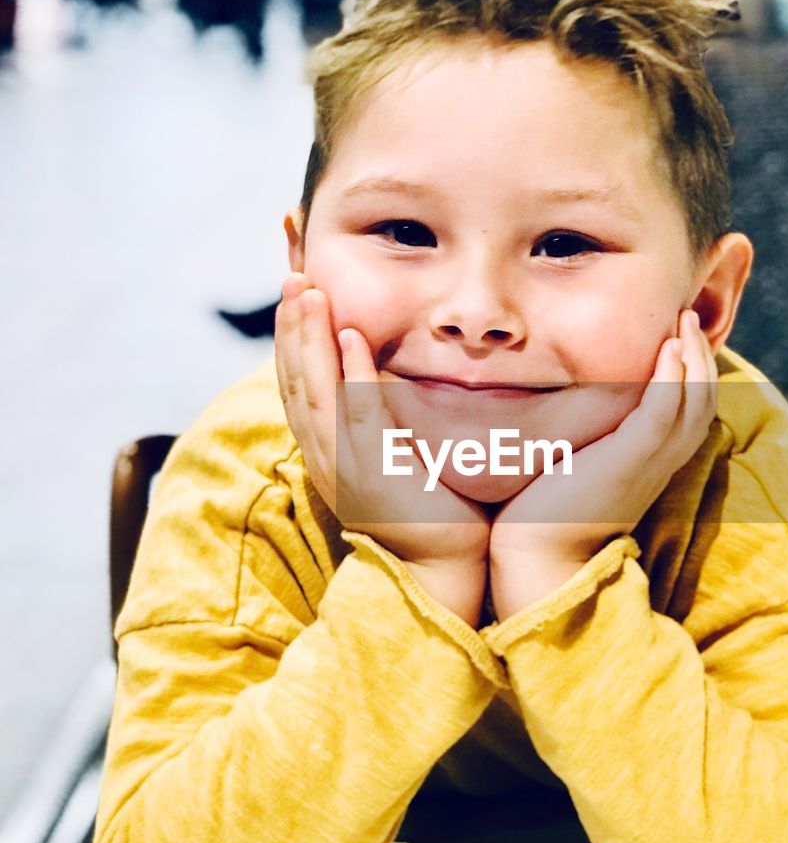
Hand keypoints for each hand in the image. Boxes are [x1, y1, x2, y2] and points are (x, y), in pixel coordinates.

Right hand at [274, 274, 492, 570]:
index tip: (294, 295)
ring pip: (315, 393)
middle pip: (295, 382)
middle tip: (293, 278)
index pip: (297, 385)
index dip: (290, 338)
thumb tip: (378, 370)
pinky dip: (351, 375)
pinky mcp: (373, 474)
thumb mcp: (391, 452)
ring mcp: (344, 467)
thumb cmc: (427, 506)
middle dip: (291, 327)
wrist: (442, 564)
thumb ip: (378, 415)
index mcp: (325, 451)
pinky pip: (357, 416)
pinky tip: (350, 338)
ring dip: (311, 339)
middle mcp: (324, 457)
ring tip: (310, 294)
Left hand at [489, 308, 716, 570]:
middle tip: (689, 316)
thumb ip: (585, 438)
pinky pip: (663, 411)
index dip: (695, 373)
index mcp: (651, 463)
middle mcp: (660, 463)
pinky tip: (669, 349)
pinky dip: (672, 378)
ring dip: (693, 356)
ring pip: (693, 401)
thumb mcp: (576, 466)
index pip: (690, 412)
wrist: (539, 555)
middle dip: (701, 355)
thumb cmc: (544, 513)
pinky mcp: (629, 460)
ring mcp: (649, 462)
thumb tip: (566, 407)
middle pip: (702, 401)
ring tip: (685, 321)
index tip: (682, 336)